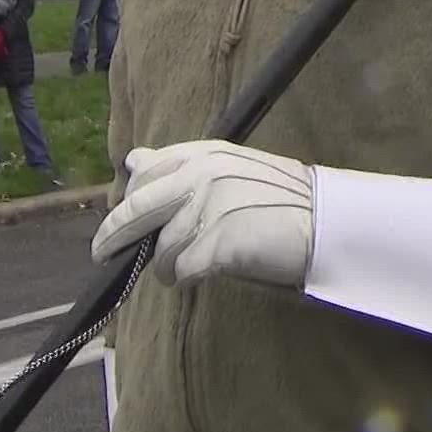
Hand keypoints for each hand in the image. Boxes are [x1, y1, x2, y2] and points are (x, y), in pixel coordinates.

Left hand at [91, 140, 315, 289]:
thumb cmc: (282, 199)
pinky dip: (184, 278)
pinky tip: (198, 275)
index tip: (118, 224)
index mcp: (204, 153)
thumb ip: (181, 166)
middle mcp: (202, 174)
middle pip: (136, 210)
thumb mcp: (230, 168)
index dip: (127, 203)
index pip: (144, 175)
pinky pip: (180, 270)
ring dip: (164, 266)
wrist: (327, 222)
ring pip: (159, 249)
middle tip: (104, 253)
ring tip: (181, 269)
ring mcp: (210, 207)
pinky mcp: (219, 241)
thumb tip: (133, 160)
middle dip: (113, 236)